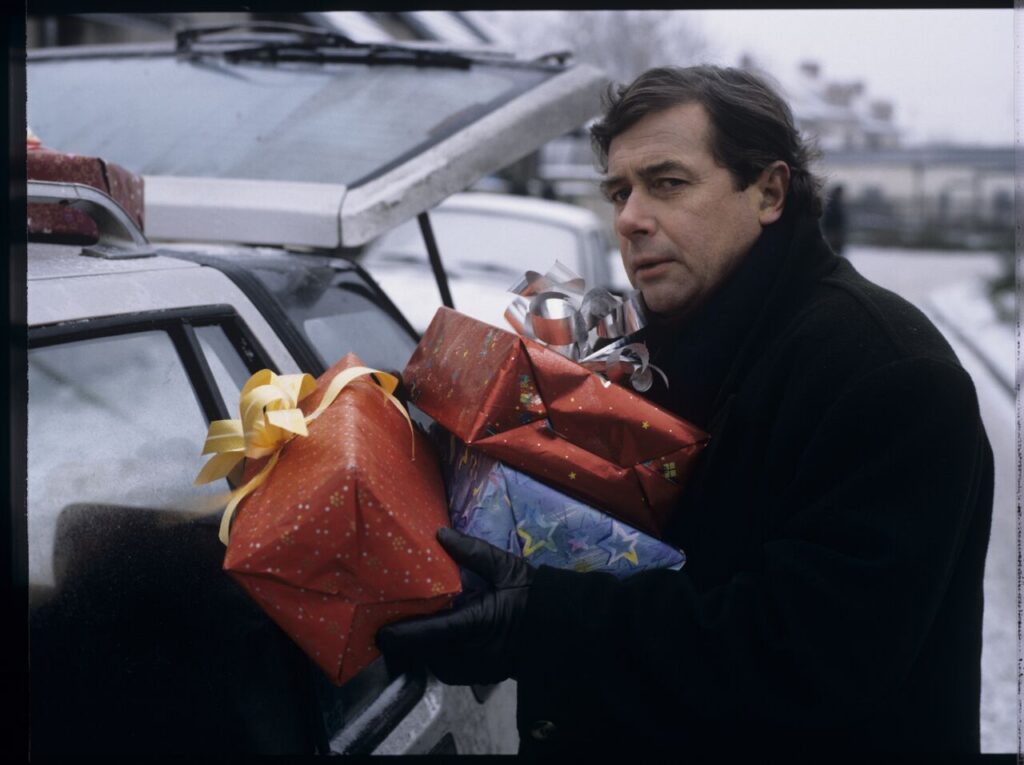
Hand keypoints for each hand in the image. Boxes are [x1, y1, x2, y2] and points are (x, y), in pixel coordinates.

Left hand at [376, 527, 535, 684]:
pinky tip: (440, 636)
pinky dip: (439, 655)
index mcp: (474, 626)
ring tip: (413, 627)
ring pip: (434, 663)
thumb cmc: (533, 596)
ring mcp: (475, 669)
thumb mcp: (505, 567)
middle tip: (393, 620)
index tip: (379, 632)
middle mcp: (470, 654)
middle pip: (424, 653)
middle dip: (408, 641)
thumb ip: (472, 552)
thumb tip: (439, 533)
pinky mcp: (479, 675)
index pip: (426, 634)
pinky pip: (448, 669)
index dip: (399, 636)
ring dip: (423, 649)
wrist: (562, 627)